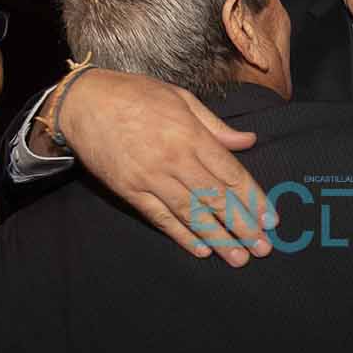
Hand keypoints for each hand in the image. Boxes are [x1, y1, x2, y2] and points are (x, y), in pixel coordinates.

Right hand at [49, 69, 274, 266]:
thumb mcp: (181, 98)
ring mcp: (150, 178)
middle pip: (216, 199)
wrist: (83, 102)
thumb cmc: (135, 94)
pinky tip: (202, 250)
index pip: (231, 174)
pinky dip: (182, 235)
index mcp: (191, 135)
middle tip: (262, 248)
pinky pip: (161, 218)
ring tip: (238, 257)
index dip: (253, 199)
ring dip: (218, 238)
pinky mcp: (130, 191)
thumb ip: (216, 126)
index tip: (269, 219)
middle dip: (242, 226)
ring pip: (192, 214)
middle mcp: (174, 160)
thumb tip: (247, 141)